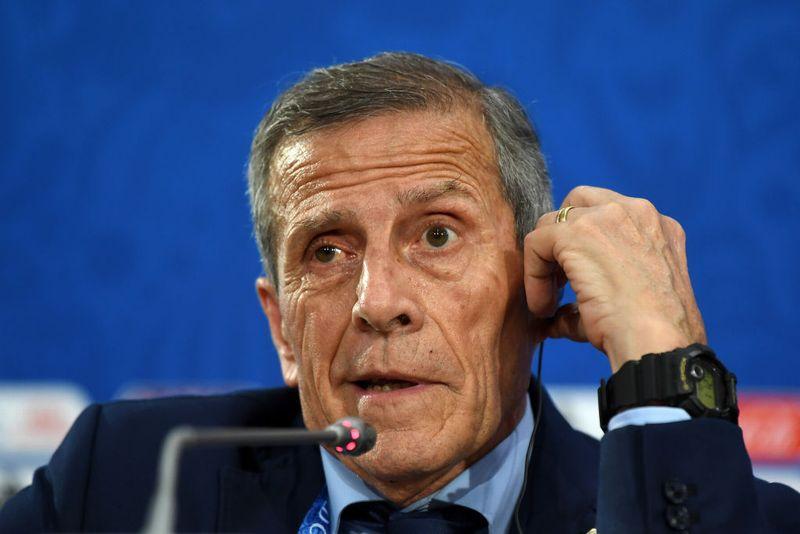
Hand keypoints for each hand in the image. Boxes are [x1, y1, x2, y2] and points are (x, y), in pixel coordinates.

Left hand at [524, 186, 706, 372]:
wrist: (656, 344)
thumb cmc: (651, 335)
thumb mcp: (629, 303)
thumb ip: (594, 297)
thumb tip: (557, 319)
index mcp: (658, 228)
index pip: (606, 215)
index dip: (583, 246)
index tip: (574, 282)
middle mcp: (638, 212)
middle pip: (577, 204)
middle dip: (560, 239)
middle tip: (559, 282)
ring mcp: (609, 216)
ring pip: (552, 223)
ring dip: (544, 262)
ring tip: (548, 302)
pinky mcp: (578, 231)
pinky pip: (536, 243)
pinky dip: (533, 276)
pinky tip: (544, 307)